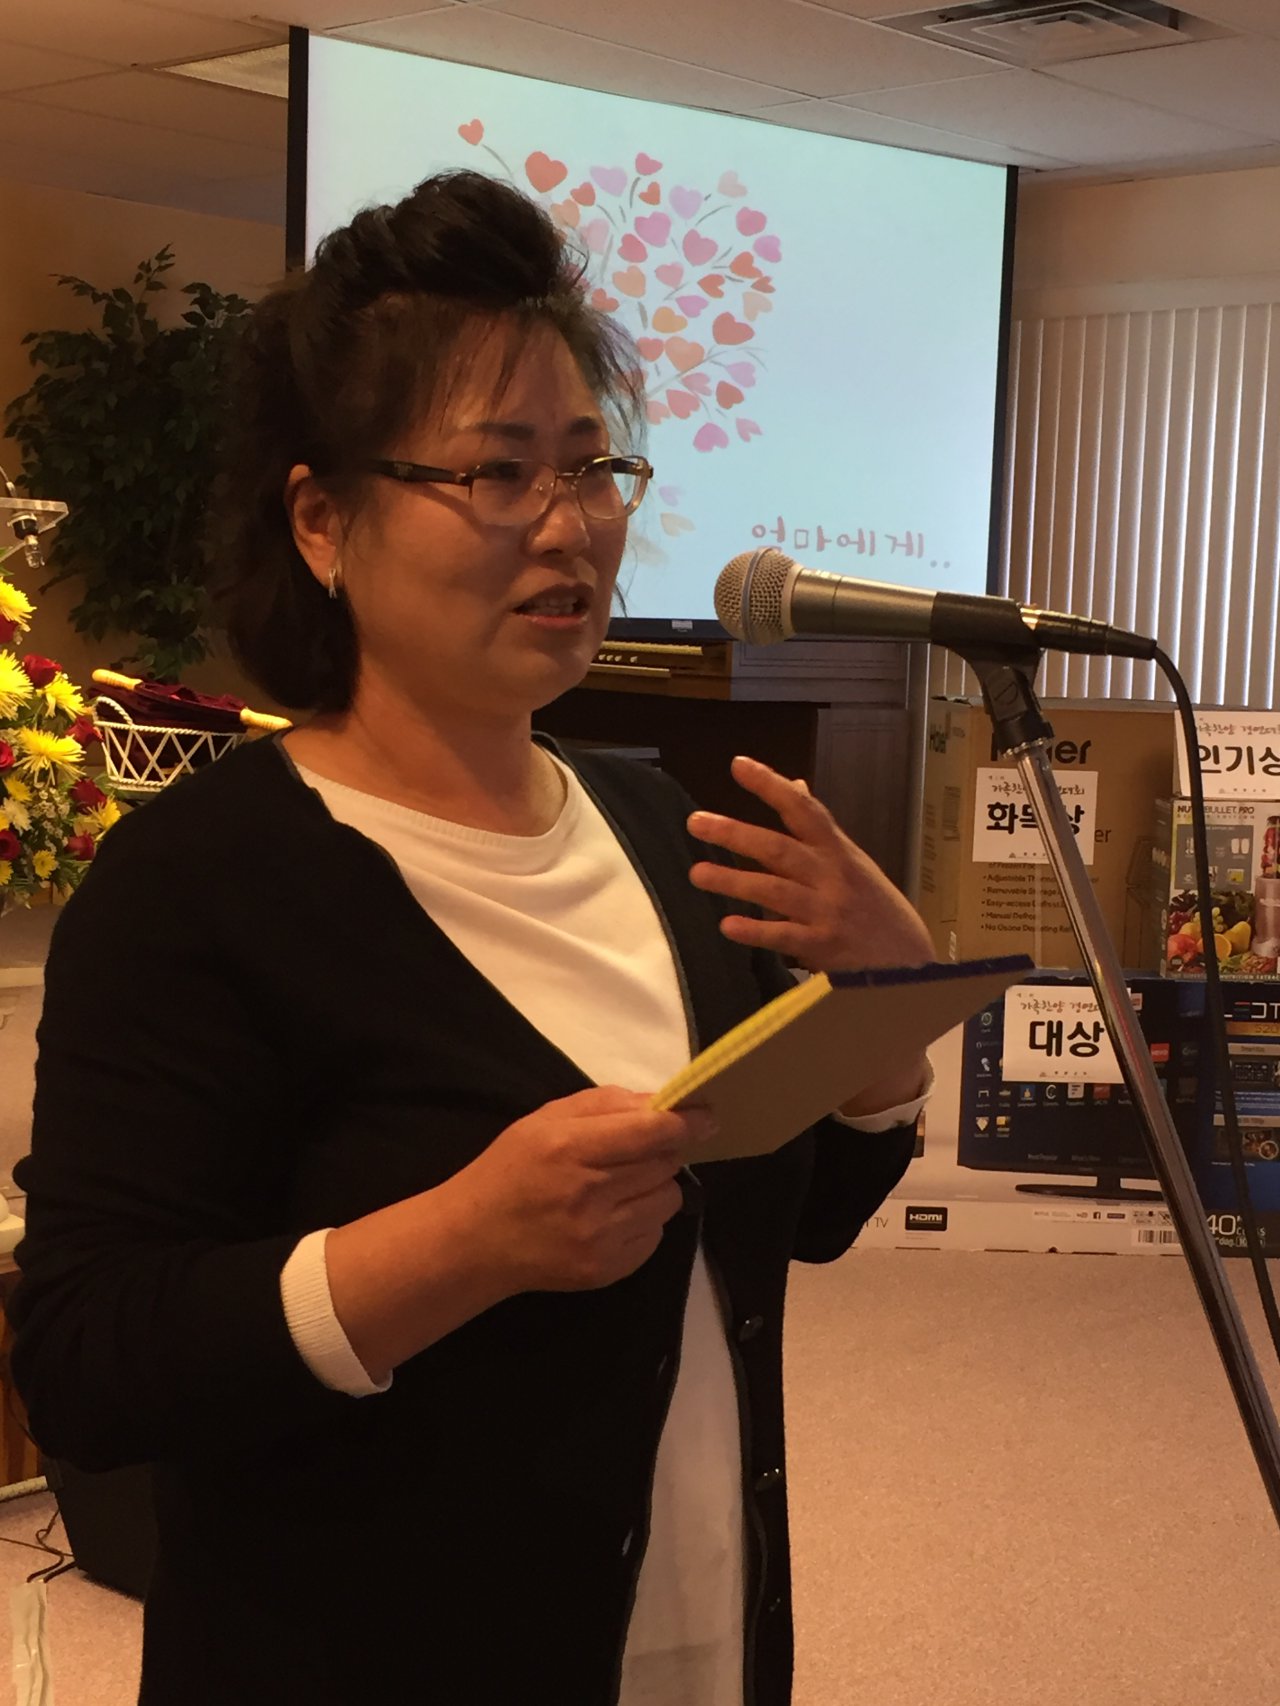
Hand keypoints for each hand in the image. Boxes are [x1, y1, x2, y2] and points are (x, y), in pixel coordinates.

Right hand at [462, 1086, 713, 1293]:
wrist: (475, 1241)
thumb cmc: (511, 1170)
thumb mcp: (545, 1120)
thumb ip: (605, 1105)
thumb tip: (661, 1103)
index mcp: (570, 1147)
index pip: (649, 1132)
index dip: (685, 1122)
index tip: (706, 1116)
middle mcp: (589, 1193)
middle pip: (664, 1164)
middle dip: (664, 1151)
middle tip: (642, 1149)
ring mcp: (600, 1237)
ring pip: (668, 1200)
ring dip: (656, 1186)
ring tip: (622, 1185)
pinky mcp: (607, 1269)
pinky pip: (655, 1235)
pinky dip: (644, 1219)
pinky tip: (613, 1215)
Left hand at [686, 755, 934, 975]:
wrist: (909, 963)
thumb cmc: (877, 908)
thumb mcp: (854, 861)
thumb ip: (820, 829)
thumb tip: (796, 785)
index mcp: (838, 851)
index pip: (803, 809)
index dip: (771, 785)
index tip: (738, 765)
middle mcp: (831, 875)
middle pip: (778, 848)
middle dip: (735, 833)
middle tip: (695, 822)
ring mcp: (827, 911)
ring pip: (774, 890)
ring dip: (733, 881)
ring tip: (697, 873)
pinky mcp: (823, 946)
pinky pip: (784, 936)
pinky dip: (756, 930)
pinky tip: (728, 926)